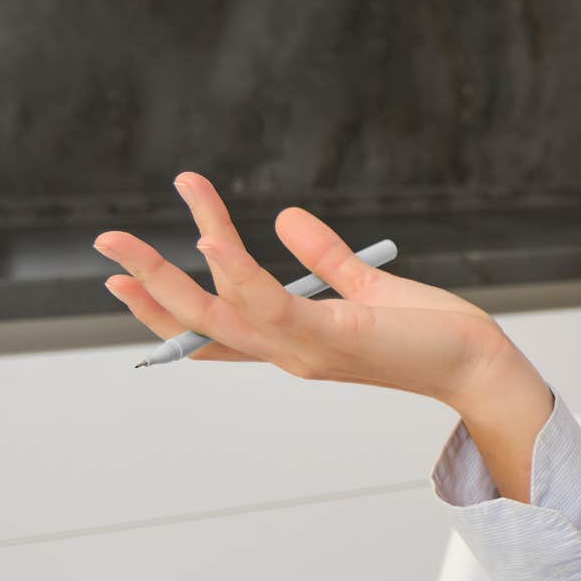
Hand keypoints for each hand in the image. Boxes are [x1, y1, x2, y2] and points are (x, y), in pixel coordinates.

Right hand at [94, 171, 508, 405]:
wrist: (476, 363)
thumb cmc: (429, 332)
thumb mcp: (367, 285)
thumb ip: (325, 256)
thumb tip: (282, 217)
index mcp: (292, 342)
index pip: (216, 330)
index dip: (166, 306)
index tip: (125, 274)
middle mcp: (288, 353)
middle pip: (198, 324)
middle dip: (147, 286)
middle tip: (104, 243)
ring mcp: (304, 350)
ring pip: (217, 314)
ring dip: (167, 275)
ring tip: (127, 238)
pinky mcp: (331, 335)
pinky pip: (268, 304)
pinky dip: (235, 274)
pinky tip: (211, 240)